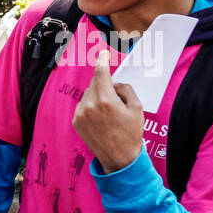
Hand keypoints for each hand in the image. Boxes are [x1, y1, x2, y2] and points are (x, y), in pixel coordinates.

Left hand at [72, 50, 143, 172]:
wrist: (119, 158)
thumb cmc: (131, 133)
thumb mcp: (136, 107)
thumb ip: (125, 89)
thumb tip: (115, 83)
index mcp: (106, 100)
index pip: (101, 74)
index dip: (102, 62)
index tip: (102, 54)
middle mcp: (89, 106)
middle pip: (94, 84)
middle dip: (104, 85)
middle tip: (116, 97)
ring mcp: (80, 114)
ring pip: (88, 94)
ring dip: (97, 96)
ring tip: (109, 112)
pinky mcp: (76, 122)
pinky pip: (83, 106)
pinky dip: (91, 106)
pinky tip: (101, 118)